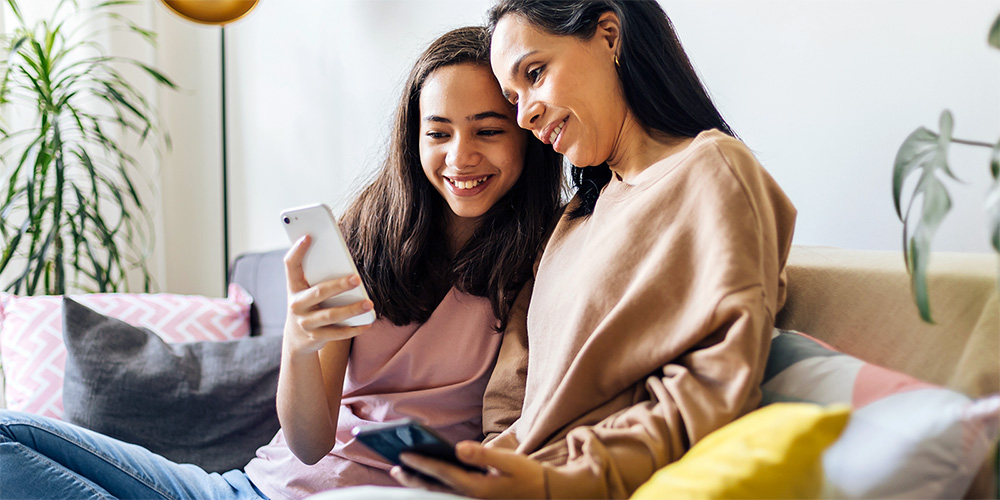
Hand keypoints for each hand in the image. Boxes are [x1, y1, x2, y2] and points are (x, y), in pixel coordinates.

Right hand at [283, 235, 373, 352]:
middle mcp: (296, 305)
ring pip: (331, 316)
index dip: (297, 251)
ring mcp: (305, 323)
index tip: (308, 236)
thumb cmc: (309, 306)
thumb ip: (318, 278)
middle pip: (319, 293)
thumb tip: (346, 263)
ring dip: (351, 310)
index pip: (291, 265)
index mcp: (294, 287)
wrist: (297, 340)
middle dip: (339, 285)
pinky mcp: (315, 338)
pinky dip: (354, 329)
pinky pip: (337, 334)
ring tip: (368, 304)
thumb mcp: (306, 291)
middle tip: (357, 279)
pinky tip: (367, 323)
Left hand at [391, 441, 545, 498]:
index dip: (422, 463)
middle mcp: (471, 499)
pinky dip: (432, 487)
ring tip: (401, 473)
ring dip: (418, 485)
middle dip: (412, 478)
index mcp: (478, 488)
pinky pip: (446, 495)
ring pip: (437, 495)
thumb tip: (458, 447)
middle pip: (434, 489)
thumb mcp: (511, 462)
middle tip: (393, 467)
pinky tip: (424, 479)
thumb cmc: (528, 476)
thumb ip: (483, 455)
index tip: (404, 455)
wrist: (546, 496)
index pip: (443, 473)